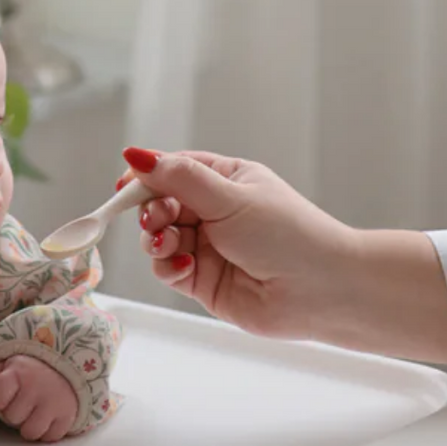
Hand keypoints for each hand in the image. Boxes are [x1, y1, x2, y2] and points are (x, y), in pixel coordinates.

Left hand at [0, 355, 80, 442]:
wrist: (69, 367)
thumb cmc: (32, 371)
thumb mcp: (8, 365)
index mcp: (19, 372)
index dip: (0, 401)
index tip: (7, 394)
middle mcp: (37, 387)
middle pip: (12, 418)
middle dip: (16, 413)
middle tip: (25, 402)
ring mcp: (54, 403)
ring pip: (30, 432)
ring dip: (31, 426)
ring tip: (35, 412)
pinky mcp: (68, 416)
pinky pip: (50, 437)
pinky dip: (49, 431)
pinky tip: (50, 417)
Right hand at [119, 147, 360, 341]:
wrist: (321, 290)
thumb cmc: (289, 235)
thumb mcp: (230, 197)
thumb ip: (180, 179)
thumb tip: (137, 155)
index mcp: (227, 180)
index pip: (174, 169)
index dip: (147, 175)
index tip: (125, 182)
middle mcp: (216, 212)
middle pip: (160, 203)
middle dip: (151, 210)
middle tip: (157, 219)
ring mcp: (209, 247)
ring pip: (159, 238)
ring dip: (156, 239)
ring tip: (170, 243)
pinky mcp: (204, 281)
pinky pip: (168, 269)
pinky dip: (168, 266)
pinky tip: (184, 266)